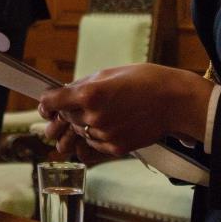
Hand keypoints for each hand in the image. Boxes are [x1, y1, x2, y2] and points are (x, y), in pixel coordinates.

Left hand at [36, 64, 213, 157]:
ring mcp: (104, 134)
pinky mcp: (115, 148)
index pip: (52, 102)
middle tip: (80, 104)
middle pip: (65, 118)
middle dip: (69, 112)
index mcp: (89, 94)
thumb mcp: (109, 73)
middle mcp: (93, 116)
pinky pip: (95, 144)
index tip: (46, 105)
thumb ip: (83, 84)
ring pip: (80, 132)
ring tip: (100, 113)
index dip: (46, 103)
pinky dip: (97, 136)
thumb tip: (65, 93)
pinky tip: (112, 123)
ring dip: (83, 124)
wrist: (174, 101)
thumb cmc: (145, 80)